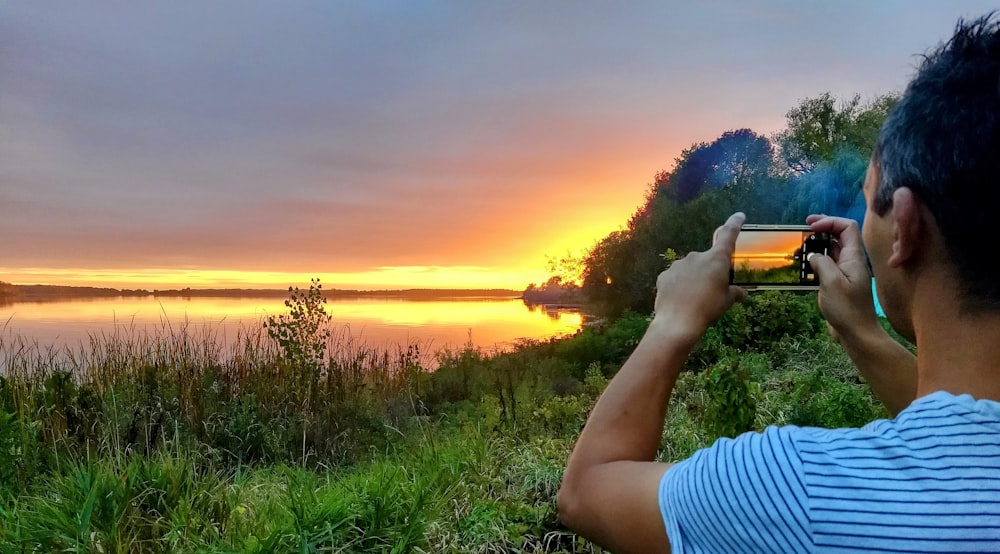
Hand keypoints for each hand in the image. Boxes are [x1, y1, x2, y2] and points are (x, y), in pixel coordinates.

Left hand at [651, 212, 747, 340]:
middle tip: (711, 291)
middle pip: (707, 260)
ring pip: (690, 269)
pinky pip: (675, 277)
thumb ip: (735, 293)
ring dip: (694, 279)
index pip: (728, 236)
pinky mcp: (664, 275)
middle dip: (709, 272)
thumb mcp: (727, 301)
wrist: (678, 321)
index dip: (734, 224)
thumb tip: (742, 293)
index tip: (739, 215)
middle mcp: (696, 257)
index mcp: (716, 259)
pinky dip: (679, 286)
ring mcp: (678, 265)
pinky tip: (681, 300)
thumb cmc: (708, 308)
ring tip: (695, 299)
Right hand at [805, 214, 879, 341]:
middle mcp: (852, 261)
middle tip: (805, 226)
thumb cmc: (846, 308)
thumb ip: (822, 262)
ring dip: (819, 242)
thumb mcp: (831, 282)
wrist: (856, 332)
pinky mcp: (839, 282)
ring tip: (803, 243)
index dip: (829, 221)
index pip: (846, 227)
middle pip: (840, 234)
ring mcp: (846, 271)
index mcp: (854, 257)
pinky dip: (818, 257)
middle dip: (824, 227)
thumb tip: (813, 254)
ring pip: (834, 248)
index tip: (811, 227)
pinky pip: (829, 263)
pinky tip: (807, 261)